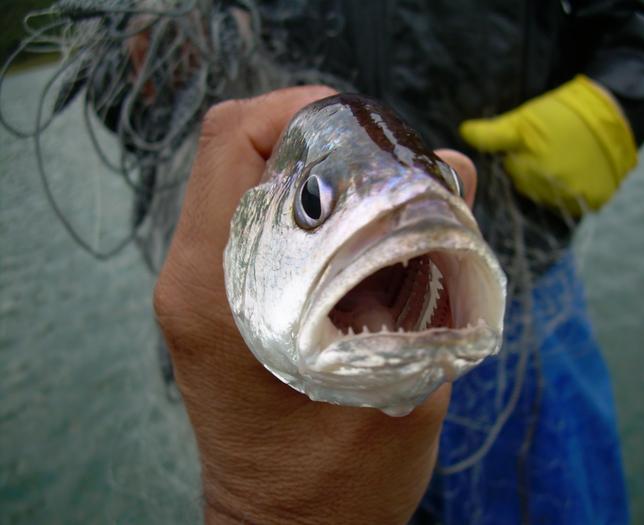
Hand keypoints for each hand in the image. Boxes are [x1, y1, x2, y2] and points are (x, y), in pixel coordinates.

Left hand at [153, 86, 477, 523]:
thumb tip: (450, 172)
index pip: (232, 140)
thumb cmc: (339, 486)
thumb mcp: (405, 380)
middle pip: (239, 151)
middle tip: (389, 169)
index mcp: (218, 289)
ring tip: (382, 209)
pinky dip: (309, 213)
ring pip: (249, 183)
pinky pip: (255, 221)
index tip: (370, 130)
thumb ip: (434, 273)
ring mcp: (196, 287)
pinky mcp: (214, 301)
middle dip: (320, 141)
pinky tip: (361, 248)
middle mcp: (191, 276)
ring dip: (318, 178)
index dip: (302, 109)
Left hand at [459, 75, 636, 214]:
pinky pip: (573, 204)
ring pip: (549, 196)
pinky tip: (579, 172)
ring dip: (553, 182)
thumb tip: (464, 132)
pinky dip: (573, 191)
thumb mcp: (523, 119)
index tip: (534, 143)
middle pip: (528, 185)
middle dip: (534, 169)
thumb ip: (492, 133)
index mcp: (530, 164)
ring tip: (566, 158)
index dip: (520, 156)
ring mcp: (573, 193)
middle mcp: (550, 182)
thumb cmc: (562, 113)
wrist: (614, 112)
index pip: (513, 171)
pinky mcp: (594, 199)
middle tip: (552, 148)